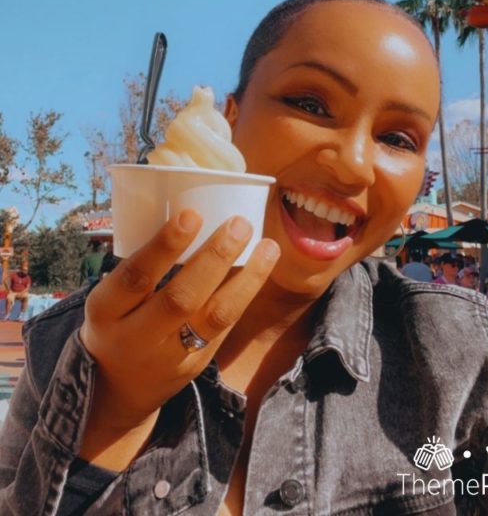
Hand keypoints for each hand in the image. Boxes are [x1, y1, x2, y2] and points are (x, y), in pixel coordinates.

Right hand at [79, 209, 278, 466]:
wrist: (117, 390)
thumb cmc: (118, 323)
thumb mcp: (112, 299)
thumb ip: (144, 268)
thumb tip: (192, 211)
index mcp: (105, 311)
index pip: (135, 277)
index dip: (164, 246)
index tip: (192, 213)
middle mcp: (136, 337)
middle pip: (181, 298)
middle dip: (214, 258)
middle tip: (239, 224)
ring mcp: (170, 356)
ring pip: (215, 316)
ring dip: (247, 278)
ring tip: (267, 245)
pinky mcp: (197, 365)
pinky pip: (228, 325)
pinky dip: (247, 292)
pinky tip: (264, 265)